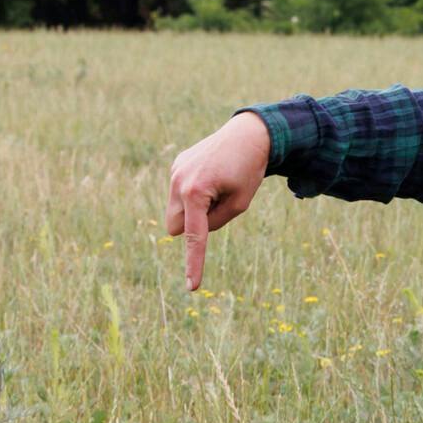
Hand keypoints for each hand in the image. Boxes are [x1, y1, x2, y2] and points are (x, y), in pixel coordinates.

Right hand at [162, 112, 272, 290]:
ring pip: (177, 211)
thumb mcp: (241, 202)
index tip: (192, 287)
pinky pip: (180, 193)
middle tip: (220, 204)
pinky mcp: (176, 166)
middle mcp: (178, 183)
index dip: (194, 262)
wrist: (248, 134)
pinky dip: (193, 194)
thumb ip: (217, 222)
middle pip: (178, 228)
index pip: (194, 236)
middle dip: (194, 227)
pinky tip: (211, 175)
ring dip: (194, 210)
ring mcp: (174, 173)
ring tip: (216, 187)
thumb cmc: (249, 169)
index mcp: (195, 193)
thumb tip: (193, 230)